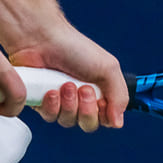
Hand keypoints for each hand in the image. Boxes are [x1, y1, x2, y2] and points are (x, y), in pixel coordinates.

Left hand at [8, 25, 124, 132]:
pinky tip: (51, 90)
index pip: (106, 119)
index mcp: (99, 91)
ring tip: (65, 84)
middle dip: (86, 108)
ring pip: (68, 121)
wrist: (43, 39)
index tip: (101, 100)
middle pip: (87, 124)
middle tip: (82, 89)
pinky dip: (51, 105)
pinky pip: (49, 117)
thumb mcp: (108, 68)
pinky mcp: (42, 103)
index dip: (103, 114)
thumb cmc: (74, 47)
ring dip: (68, 105)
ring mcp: (60, 102)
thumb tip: (118, 123)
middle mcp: (80, 99)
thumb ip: (120, 97)